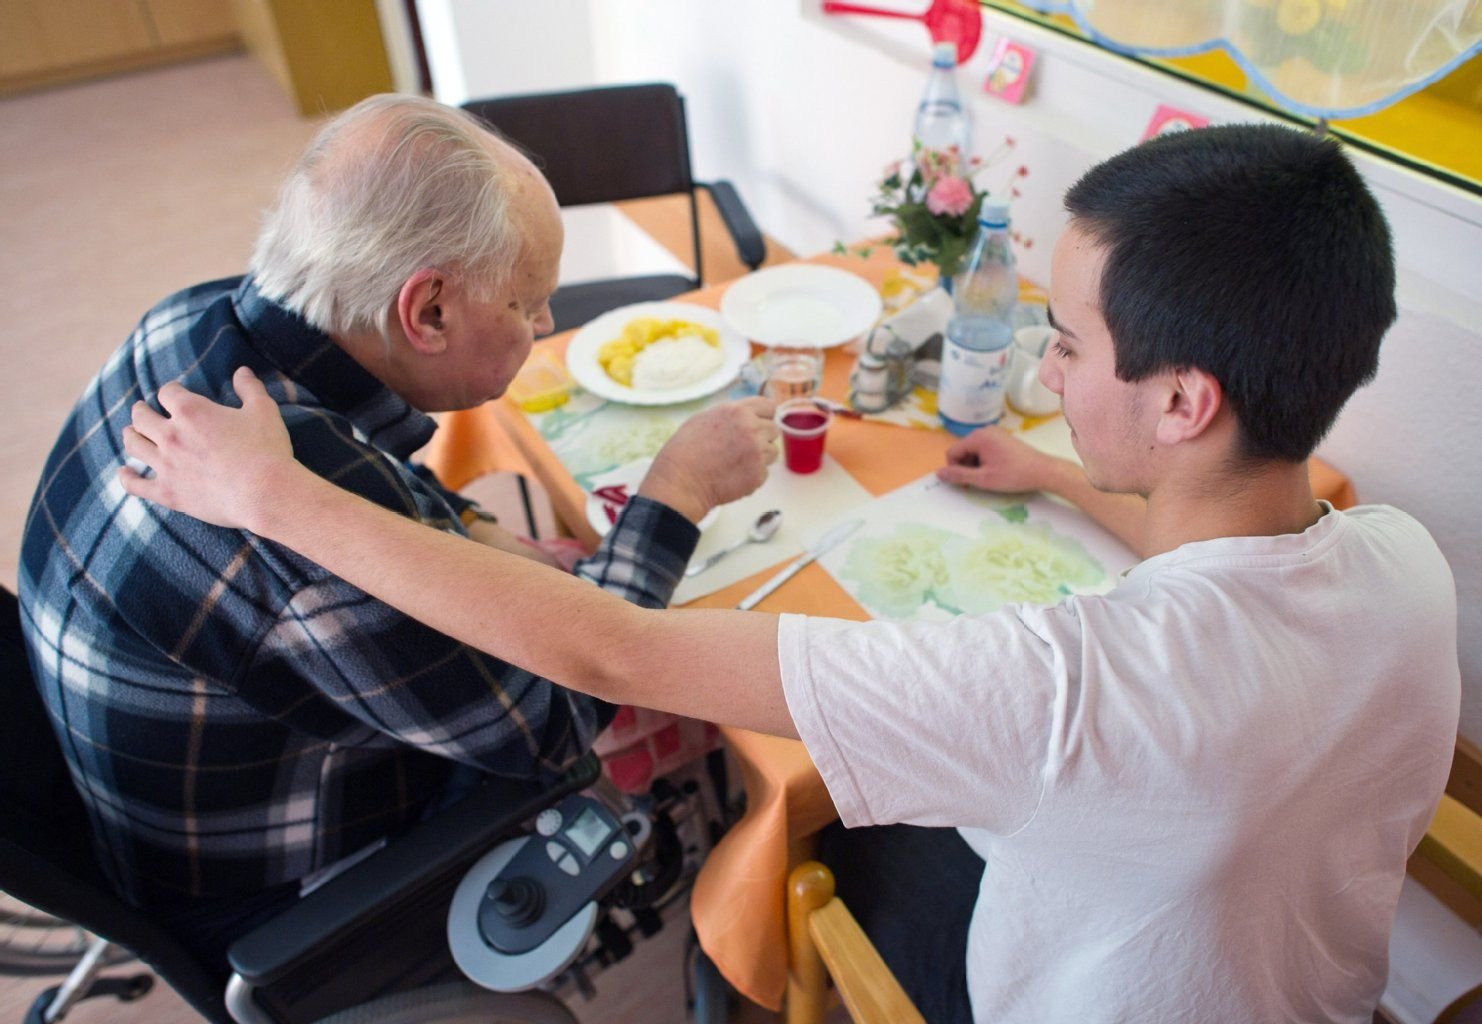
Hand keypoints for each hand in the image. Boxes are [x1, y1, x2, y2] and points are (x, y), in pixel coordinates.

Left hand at [119, 366, 300, 531]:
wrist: (264, 493)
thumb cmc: (266, 450)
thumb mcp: (264, 410)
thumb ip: (250, 388)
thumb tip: (242, 371)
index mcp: (191, 411)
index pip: (167, 392)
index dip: (170, 390)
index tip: (174, 393)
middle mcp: (171, 435)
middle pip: (141, 417)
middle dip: (141, 411)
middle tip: (142, 410)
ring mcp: (166, 465)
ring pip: (134, 445)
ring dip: (130, 436)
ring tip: (130, 434)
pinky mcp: (168, 492)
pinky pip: (136, 485)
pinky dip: (127, 477)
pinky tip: (124, 472)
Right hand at [639, 397, 778, 522]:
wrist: (681, 482)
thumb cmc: (685, 451)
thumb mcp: (704, 419)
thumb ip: (730, 415)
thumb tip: (746, 415)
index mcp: (737, 411)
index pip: (769, 406)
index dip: (765, 416)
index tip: (760, 424)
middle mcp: (751, 428)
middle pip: (773, 429)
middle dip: (762, 438)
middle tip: (742, 449)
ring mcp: (757, 452)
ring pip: (772, 452)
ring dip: (759, 458)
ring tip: (735, 464)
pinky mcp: (758, 474)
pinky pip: (765, 473)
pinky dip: (753, 476)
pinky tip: (733, 476)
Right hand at [936, 425, 1054, 493]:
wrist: (1043, 471)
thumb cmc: (1014, 475)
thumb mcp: (984, 479)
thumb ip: (959, 475)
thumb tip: (939, 473)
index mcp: (978, 437)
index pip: (952, 452)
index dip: (954, 469)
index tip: (966, 484)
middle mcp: (985, 431)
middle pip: (962, 450)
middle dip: (965, 467)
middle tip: (979, 482)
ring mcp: (994, 433)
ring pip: (973, 451)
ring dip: (975, 465)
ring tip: (989, 476)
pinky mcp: (1002, 438)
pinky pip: (984, 449)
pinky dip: (984, 460)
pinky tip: (996, 470)